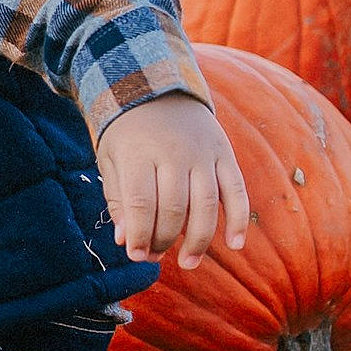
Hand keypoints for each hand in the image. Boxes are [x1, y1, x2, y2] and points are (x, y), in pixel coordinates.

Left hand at [96, 94, 250, 268]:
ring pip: (206, 205)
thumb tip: (124, 240)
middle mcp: (174, 152)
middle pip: (174, 208)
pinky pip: (236, 190)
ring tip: (188, 262)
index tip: (134, 254)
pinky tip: (235, 244)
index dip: (139, 234)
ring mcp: (203, 153)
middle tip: (154, 256)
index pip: (141, 203)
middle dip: (164, 240)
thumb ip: (118, 199)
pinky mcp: (224, 153)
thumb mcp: (112, 159)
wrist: (156, 87)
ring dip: (199, 240)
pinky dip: (238, 219)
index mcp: (139, 153)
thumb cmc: (128, 133)